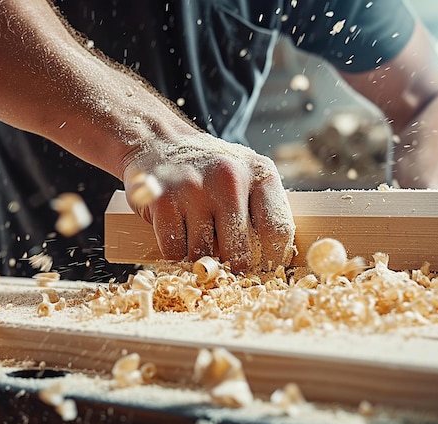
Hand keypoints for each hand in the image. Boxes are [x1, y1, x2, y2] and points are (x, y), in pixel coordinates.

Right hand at [121, 133, 295, 272]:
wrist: (159, 141)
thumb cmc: (210, 169)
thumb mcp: (247, 176)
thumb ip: (262, 212)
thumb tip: (267, 266)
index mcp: (260, 173)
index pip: (277, 231)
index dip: (270, 259)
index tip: (261, 267)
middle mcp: (230, 178)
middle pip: (240, 252)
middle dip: (231, 262)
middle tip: (223, 257)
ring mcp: (194, 189)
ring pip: (203, 255)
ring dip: (199, 255)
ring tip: (197, 231)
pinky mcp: (163, 201)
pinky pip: (174, 252)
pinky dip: (174, 252)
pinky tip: (177, 230)